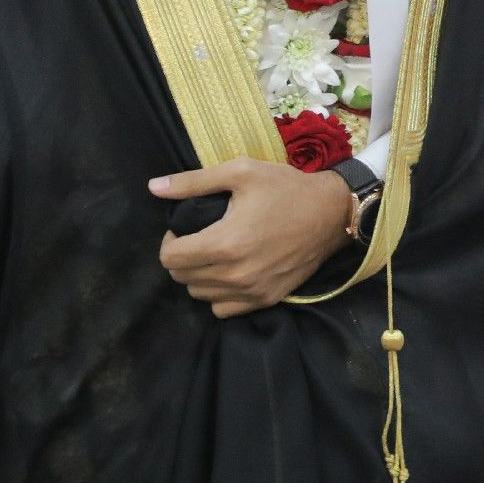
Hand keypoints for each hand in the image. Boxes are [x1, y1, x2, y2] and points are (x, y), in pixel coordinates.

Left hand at [148, 158, 353, 316]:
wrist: (331, 214)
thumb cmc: (285, 188)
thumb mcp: (241, 172)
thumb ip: (193, 182)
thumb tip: (153, 187)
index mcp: (224, 243)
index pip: (170, 257)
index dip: (169, 240)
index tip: (183, 228)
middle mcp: (235, 274)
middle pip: (182, 278)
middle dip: (182, 256)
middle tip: (198, 237)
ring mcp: (251, 292)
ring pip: (200, 295)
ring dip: (198, 276)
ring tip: (214, 254)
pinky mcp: (266, 300)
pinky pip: (223, 310)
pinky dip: (219, 294)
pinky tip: (230, 272)